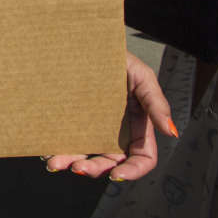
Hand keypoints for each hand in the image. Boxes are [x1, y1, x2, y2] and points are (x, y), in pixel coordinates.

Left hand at [45, 51, 175, 180]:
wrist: (87, 42)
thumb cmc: (119, 58)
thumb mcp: (142, 77)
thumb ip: (156, 103)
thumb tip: (171, 133)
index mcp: (138, 127)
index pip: (142, 158)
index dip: (133, 171)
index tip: (117, 175)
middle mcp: (115, 132)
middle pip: (110, 162)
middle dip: (95, 170)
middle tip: (78, 167)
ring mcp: (91, 127)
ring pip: (84, 155)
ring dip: (71, 163)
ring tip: (54, 163)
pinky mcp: (71, 119)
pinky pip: (65, 139)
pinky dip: (56, 149)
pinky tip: (46, 150)